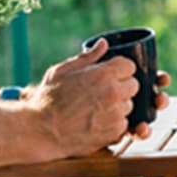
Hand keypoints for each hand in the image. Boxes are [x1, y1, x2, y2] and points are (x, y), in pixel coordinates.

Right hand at [26, 38, 141, 155]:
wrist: (43, 130)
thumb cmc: (48, 98)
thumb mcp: (62, 71)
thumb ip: (87, 57)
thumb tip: (103, 44)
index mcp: (102, 74)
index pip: (129, 66)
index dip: (119, 69)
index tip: (110, 74)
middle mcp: (113, 93)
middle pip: (133, 85)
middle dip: (121, 86)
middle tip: (103, 91)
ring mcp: (115, 114)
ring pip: (129, 105)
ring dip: (119, 105)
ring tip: (97, 107)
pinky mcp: (115, 132)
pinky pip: (124, 123)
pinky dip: (114, 122)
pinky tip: (96, 120)